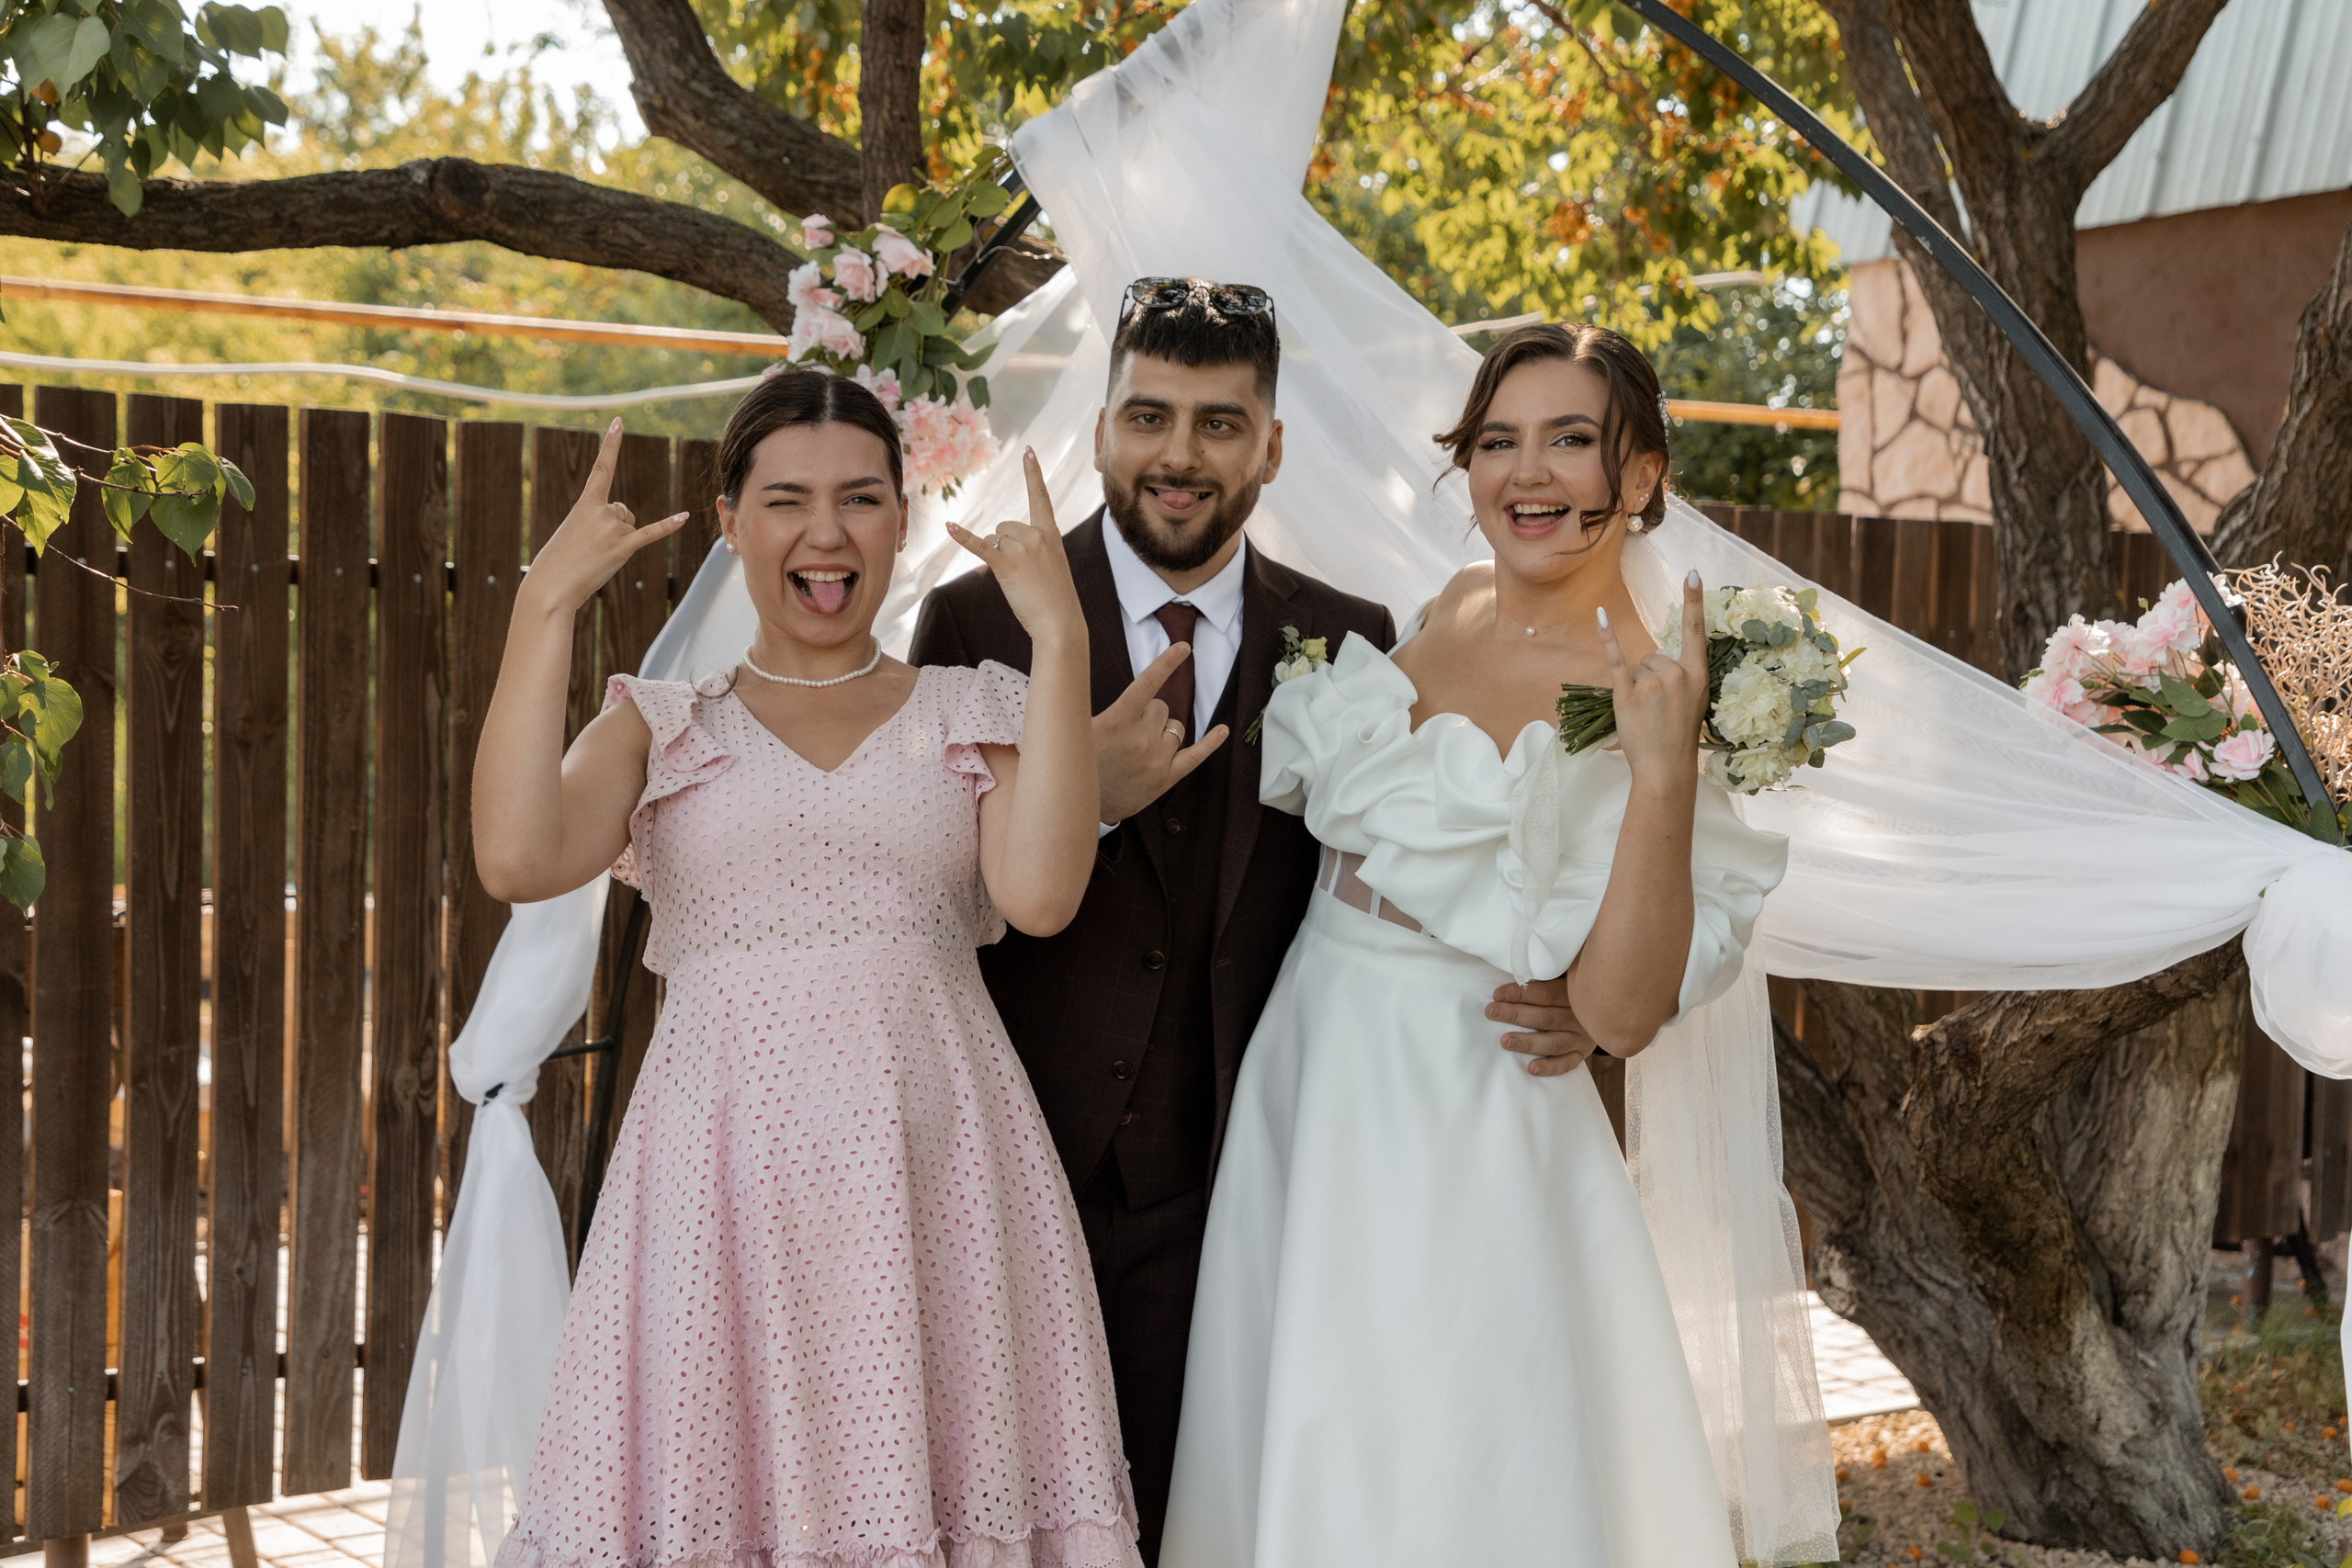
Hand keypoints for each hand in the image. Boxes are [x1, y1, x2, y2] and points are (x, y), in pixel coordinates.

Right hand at [517, 418, 688, 617]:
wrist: (550, 587)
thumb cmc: (559, 563)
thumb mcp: (574, 533)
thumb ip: (598, 521)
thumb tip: (623, 521)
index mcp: (585, 504)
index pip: (601, 468)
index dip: (611, 444)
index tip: (619, 422)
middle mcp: (601, 511)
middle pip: (624, 511)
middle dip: (615, 528)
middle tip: (592, 548)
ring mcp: (612, 529)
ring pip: (631, 527)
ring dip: (620, 543)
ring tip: (598, 557)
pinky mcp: (622, 548)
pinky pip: (650, 534)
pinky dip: (668, 526)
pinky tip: (685, 516)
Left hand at [947, 448, 1084, 653]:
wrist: (1060, 623)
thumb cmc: (1055, 599)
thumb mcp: (1051, 565)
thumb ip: (1032, 547)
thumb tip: (999, 541)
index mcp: (1051, 533)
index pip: (1040, 497)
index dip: (1033, 473)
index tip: (1028, 452)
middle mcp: (1036, 534)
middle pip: (1003, 527)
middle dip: (1004, 547)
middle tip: (1022, 573)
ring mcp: (1022, 547)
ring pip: (992, 539)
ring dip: (996, 557)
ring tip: (1017, 580)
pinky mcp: (1006, 563)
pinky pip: (980, 545)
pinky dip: (963, 537)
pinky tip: (949, 526)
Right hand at [1095, 643, 1229, 820]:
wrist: (1082, 802)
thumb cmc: (1080, 761)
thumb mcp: (1079, 727)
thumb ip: (1090, 703)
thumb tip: (1088, 676)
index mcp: (1118, 720)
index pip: (1147, 683)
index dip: (1167, 662)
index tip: (1184, 648)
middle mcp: (1140, 737)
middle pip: (1161, 707)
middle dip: (1150, 715)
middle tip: (1129, 733)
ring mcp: (1156, 758)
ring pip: (1175, 728)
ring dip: (1162, 732)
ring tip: (1140, 749)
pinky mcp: (1166, 778)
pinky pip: (1196, 756)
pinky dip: (1211, 742)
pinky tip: (1222, 730)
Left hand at [1488, 977, 1599, 1076]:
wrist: (1605, 1008)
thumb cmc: (1572, 989)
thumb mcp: (1566, 977)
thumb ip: (1548, 974)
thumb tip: (1517, 966)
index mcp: (1574, 993)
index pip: (1545, 993)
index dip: (1520, 993)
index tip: (1497, 995)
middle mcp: (1580, 1016)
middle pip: (1545, 1017)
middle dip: (1515, 1014)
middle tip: (1491, 1012)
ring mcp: (1582, 1037)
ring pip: (1553, 1042)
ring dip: (1528, 1042)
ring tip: (1505, 1041)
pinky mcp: (1582, 1053)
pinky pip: (1567, 1063)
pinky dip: (1550, 1067)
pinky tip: (1532, 1068)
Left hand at [1598, 571, 1708, 787]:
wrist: (1666, 768)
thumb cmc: (1679, 736)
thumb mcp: (1693, 702)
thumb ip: (1681, 678)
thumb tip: (1655, 662)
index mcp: (1697, 675)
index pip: (1697, 631)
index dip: (1695, 602)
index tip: (1694, 573)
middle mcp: (1676, 674)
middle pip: (1654, 656)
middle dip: (1650, 677)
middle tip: (1657, 709)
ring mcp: (1652, 684)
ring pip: (1636, 666)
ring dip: (1635, 686)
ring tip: (1645, 713)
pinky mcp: (1628, 693)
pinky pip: (1615, 660)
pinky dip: (1606, 637)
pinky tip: (1599, 616)